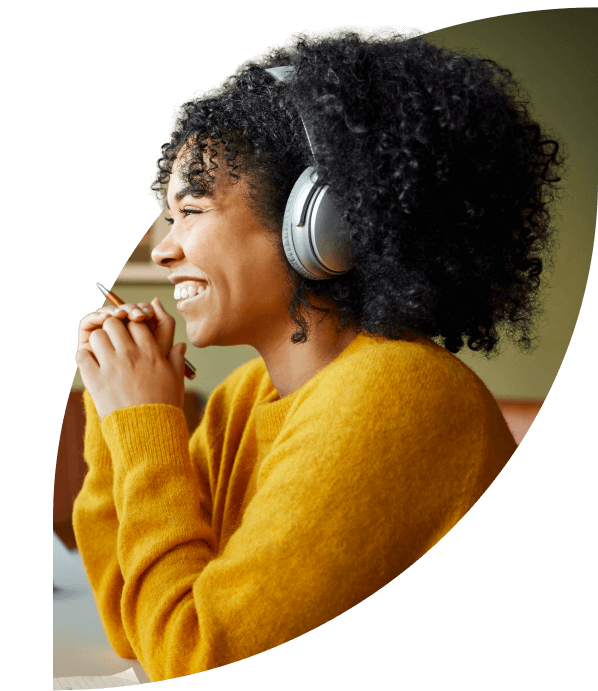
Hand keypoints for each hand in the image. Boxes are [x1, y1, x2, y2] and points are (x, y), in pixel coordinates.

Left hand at [76, 299, 186, 422]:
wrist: (147, 430)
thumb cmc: (165, 404)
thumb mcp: (176, 379)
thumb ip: (176, 358)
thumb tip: (180, 345)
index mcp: (151, 352)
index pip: (136, 323)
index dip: (133, 326)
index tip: (132, 335)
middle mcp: (130, 354)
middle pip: (114, 323)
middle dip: (114, 328)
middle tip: (114, 339)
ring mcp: (111, 366)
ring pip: (97, 336)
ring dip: (99, 340)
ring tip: (102, 351)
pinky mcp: (95, 380)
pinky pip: (82, 355)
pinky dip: (85, 355)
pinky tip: (91, 361)